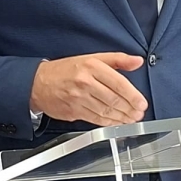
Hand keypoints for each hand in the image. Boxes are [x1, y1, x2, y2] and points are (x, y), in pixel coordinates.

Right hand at [30, 53, 147, 126]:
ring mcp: (78, 98)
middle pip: (113, 99)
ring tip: (131, 119)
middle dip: (129, 109)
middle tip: (139, 113)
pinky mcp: (73, 111)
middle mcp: (85, 82)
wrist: (38, 83)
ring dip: (121, 118)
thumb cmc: (66, 70)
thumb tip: (137, 61)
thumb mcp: (91, 58)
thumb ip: (117, 60)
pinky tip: (116, 122)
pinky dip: (108, 123)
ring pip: (106, 111)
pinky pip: (95, 119)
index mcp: (92, 66)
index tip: (142, 103)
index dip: (133, 95)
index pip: (118, 82)